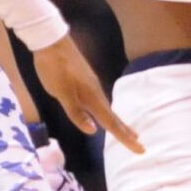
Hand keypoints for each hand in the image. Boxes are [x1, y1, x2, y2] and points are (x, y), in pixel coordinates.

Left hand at [33, 34, 141, 153]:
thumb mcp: (61, 93)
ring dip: (117, 123)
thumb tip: (94, 130)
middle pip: (113, 117)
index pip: (111, 123)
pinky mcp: (85, 81)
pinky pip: (100, 102)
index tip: (140, 149)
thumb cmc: (54, 68)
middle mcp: (95, 92)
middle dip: (126, 132)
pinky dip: (106, 112)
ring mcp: (91, 85)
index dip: (124, 137)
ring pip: (107, 109)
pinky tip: (103, 114)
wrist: (51, 42)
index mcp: (91, 98)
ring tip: (126, 132)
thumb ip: (76, 112)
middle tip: (139, 144)